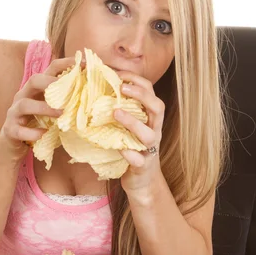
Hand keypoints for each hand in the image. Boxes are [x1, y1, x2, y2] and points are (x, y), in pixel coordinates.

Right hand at [0, 57, 75, 163]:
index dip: (66, 63)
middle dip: (51, 83)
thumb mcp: (51, 110)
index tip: (83, 63)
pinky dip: (32, 132)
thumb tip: (93, 96)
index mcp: (36, 89)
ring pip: (25, 104)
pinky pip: (19, 129)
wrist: (14, 146)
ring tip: (61, 114)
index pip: (50, 69)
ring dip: (44, 108)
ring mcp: (14, 113)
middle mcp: (23, 96)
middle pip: (33, 80)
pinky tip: (43, 133)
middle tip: (68, 91)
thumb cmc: (38, 125)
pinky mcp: (10, 130)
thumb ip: (65, 102)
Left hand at [113, 71, 164, 192]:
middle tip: (122, 88)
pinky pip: (139, 159)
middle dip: (142, 95)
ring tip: (116, 112)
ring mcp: (150, 149)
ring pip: (149, 134)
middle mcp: (154, 130)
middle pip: (158, 108)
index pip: (151, 92)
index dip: (137, 81)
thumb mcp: (127, 125)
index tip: (118, 74)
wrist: (142, 180)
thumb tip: (97, 87)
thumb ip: (119, 108)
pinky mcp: (143, 166)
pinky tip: (120, 149)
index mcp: (150, 118)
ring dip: (133, 122)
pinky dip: (129, 154)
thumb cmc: (131, 147)